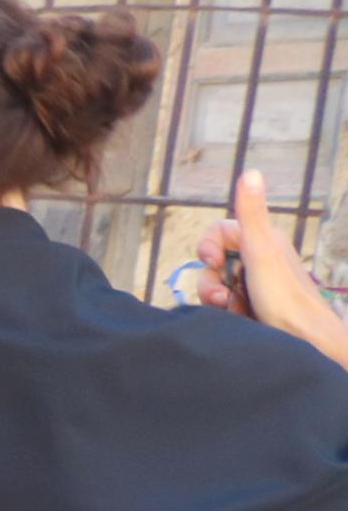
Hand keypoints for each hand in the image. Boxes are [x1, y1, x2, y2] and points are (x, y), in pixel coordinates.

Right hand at [194, 169, 347, 367]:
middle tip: (223, 295)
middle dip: (210, 280)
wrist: (302, 338)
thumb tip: (251, 172)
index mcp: (262, 241)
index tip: (212, 260)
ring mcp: (252, 284)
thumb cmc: (284, 296)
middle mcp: (256, 260)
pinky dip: (224, 312)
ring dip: (214, 299)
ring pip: (214, 285)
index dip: (208, 245)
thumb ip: (251, 213)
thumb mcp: (261, 250)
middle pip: (212, 262)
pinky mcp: (249, 306)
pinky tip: (237, 319)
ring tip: (231, 310)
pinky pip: (222, 305)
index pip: (219, 232)